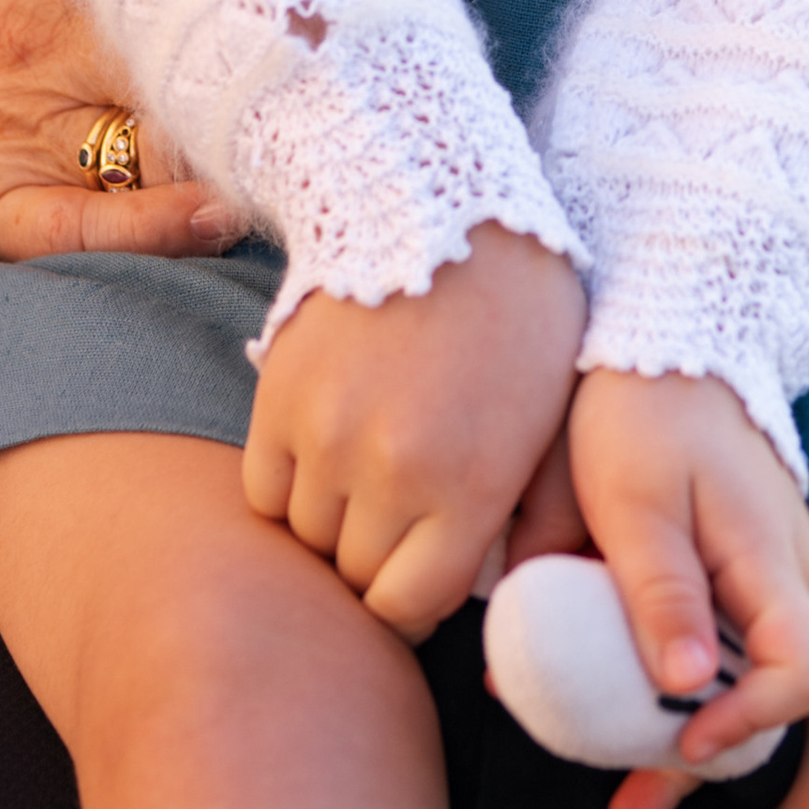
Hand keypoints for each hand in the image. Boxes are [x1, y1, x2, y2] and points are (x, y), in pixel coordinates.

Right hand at [243, 224, 585, 642]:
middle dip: (376, 565)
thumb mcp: (545, 423)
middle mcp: (390, 471)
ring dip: (331, 524)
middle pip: (355, 577)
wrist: (445, 201)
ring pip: (306, 536)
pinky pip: (263, 489)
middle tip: (393, 528)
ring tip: (361, 483)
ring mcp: (325, 434)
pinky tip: (322, 455)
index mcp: (469, 485)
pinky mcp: (278, 396)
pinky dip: (288, 487)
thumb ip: (512, 518)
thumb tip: (483, 593)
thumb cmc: (517, 312)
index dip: (412, 608)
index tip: (417, 586)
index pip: (410, 607)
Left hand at [568, 368, 808, 808]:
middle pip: (768, 699)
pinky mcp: (737, 570)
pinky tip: (606, 712)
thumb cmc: (641, 407)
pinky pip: (717, 645)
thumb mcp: (631, 497)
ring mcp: (768, 575)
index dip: (753, 721)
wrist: (663, 335)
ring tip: (614, 797)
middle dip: (698, 763)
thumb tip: (683, 690)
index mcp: (772, 558)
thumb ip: (658, 590)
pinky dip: (672, 688)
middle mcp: (789, 577)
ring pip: (737, 680)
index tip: (681, 737)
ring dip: (676, 734)